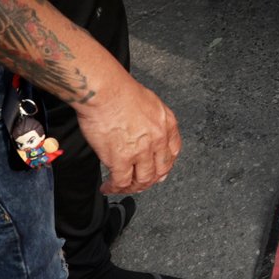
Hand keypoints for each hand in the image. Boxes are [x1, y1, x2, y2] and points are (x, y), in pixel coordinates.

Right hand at [75, 77, 181, 193]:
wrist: (105, 91)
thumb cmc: (120, 90)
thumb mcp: (150, 102)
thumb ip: (152, 119)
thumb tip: (145, 130)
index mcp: (167, 123)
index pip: (173, 151)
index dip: (165, 164)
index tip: (158, 170)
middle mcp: (158, 138)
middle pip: (160, 169)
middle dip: (150, 180)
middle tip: (138, 183)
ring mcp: (141, 150)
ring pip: (143, 179)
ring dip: (132, 187)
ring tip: (121, 186)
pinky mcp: (121, 158)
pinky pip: (122, 181)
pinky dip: (115, 188)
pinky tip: (108, 187)